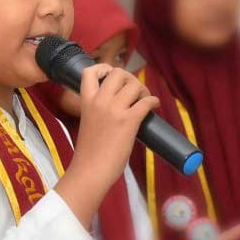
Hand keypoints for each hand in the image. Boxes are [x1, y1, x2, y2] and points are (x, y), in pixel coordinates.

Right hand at [55, 65, 157, 226]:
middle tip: (133, 92)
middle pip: (118, 73)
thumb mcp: (88, 123)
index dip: (103, 68)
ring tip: (144, 100)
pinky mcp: (129, 121)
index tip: (111, 76)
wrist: (90, 170)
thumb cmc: (88, 153)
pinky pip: (146, 101)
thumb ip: (98, 110)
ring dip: (142, 90)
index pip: (89, 71)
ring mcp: (114, 110)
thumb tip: (119, 106)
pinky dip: (153, 101)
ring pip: (134, 84)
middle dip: (129, 78)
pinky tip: (154, 106)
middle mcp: (99, 101)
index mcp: (86, 101)